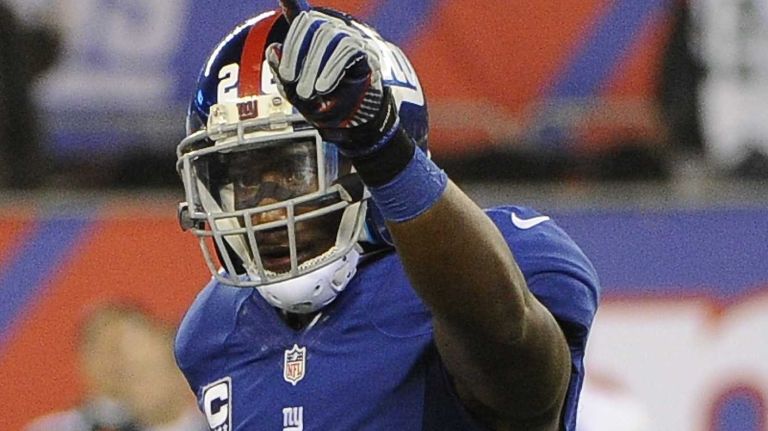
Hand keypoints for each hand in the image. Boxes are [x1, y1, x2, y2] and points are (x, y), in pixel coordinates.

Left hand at [267, 8, 398, 155]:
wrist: (352, 122)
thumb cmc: (324, 106)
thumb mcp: (297, 95)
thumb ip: (283, 75)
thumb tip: (274, 49)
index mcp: (310, 40)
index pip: (299, 15)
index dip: (291, 0)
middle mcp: (329, 33)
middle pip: (310, 24)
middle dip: (296, 53)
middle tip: (290, 80)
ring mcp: (347, 39)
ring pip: (327, 36)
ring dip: (313, 65)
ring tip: (308, 91)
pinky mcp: (362, 52)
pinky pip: (347, 49)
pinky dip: (331, 69)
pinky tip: (324, 86)